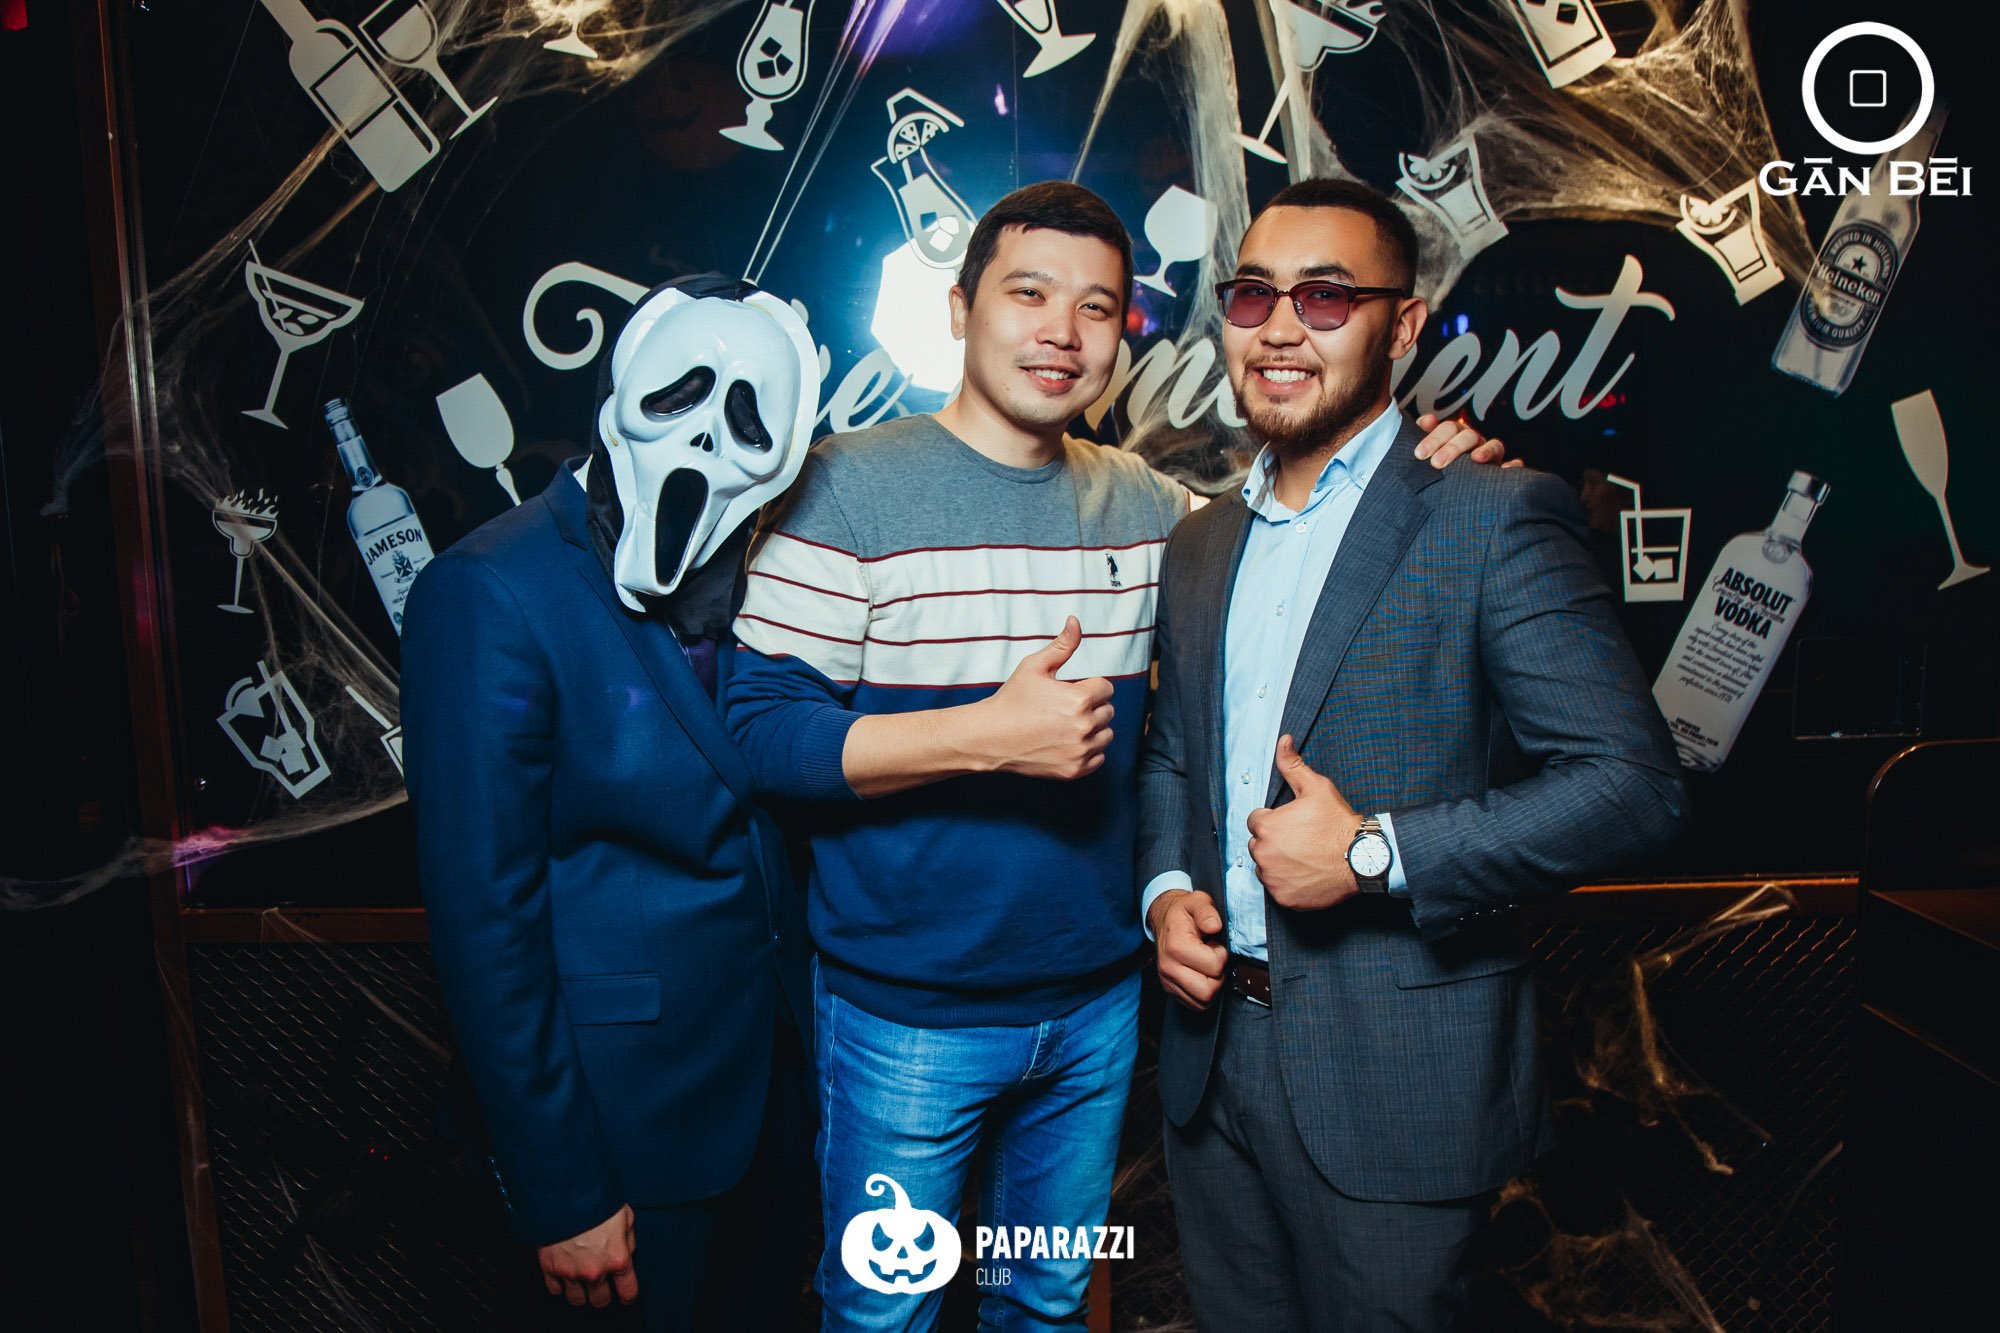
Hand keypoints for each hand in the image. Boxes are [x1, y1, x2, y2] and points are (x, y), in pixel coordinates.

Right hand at [538, 1204, 637, 1308]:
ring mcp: (571, 1272)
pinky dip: (560, 1286)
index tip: (626, 1296)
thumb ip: (627, 1239)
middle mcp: (595, 1271)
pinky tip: (564, 1276)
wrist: (565, 1191)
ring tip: (582, 1283)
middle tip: (602, 1286)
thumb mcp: (625, 1216)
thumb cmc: (597, 1199)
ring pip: (577, 1301)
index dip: (628, 1296)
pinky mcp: (550, 1268)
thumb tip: (625, 1252)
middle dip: (603, 1295)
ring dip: (581, 1294)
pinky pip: (555, 1290)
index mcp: (617, 1258)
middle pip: (601, 1301)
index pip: (628, 1291)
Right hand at [973, 616, 1114, 780]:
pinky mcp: (1075, 770)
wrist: (990, 738)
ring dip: (1092, 729)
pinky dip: (1088, 751)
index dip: (1087, 687)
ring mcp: (1080, 751)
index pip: (1106, 688)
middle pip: (1108, 711)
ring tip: (1065, 725)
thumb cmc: (1011, 700)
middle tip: (1063, 709)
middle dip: (1091, 707)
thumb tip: (1075, 621)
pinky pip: (1098, 758)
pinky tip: (1066, 742)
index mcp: (1079, 699)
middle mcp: (1084, 726)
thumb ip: (1062, 645)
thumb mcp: (1034, 667)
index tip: (1069, 691)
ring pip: (1106, 735)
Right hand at [1150, 889, 1226, 1011]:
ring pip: (1202, 1002)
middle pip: (1207, 991)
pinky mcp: (1170, 989)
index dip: (1221, 955)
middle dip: (1218, 976)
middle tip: (1213, 959)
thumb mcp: (1197, 901)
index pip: (1214, 967)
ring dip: (1211, 986)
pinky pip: (1195, 1005)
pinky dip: (1203, 993)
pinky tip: (1201, 975)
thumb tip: (1214, 925)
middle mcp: (1168, 967)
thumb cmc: (1183, 912)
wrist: (1164, 919)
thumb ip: (1207, 911)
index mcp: (1176, 946)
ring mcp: (1167, 981)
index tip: (1214, 944)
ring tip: (1207, 966)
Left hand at [1247, 736, 1361, 911]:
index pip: (1257, 821)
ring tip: (1305, 857)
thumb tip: (1283, 740)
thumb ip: (1293, 765)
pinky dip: (1288, 883)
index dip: (1275, 820)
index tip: (1294, 824)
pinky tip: (1307, 873)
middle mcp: (1264, 854)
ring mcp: (1273, 878)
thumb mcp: (1317, 788)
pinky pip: (1277, 889)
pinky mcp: (1283, 898)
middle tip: (1302, 841)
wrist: (1362, 857)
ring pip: (1266, 867)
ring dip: (1279, 863)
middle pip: (1259, 845)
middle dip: (1275, 842)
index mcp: (1266, 826)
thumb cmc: (1339, 823)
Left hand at [1414, 412, 1521, 468]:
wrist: (1454, 486)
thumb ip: (1424, 435)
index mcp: (1456, 434)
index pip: (1448, 428)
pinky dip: (1513, 466)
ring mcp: (1491, 454)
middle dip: (1452, 447)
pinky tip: (1507, 470)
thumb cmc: (1439, 464)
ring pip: (1494, 446)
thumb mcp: (1429, 450)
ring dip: (1486, 450)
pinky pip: (1513, 466)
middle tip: (1436, 463)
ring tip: (1476, 458)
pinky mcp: (1503, 470)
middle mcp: (1475, 441)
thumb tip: (1426, 420)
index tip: (1419, 454)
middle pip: (1468, 436)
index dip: (1434, 438)